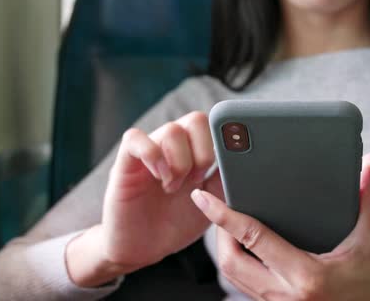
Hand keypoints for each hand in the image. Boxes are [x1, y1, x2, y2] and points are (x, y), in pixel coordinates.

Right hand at [66, 112, 223, 286]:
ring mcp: (150, 152)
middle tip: (198, 181)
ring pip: (172, 129)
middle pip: (196, 120)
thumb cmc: (176, 224)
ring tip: (174, 188)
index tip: (224, 168)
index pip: (215, 125)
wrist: (142, 249)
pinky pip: (134, 138)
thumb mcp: (212, 203)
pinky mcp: (125, 162)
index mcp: (196, 152)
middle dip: (204, 152)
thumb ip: (226, 180)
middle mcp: (174, 146)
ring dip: (180, 162)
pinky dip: (151, 155)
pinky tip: (159, 178)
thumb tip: (245, 163)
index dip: (223, 141)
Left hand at [191, 152, 369, 300]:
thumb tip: (368, 162)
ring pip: (234, 278)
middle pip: (231, 262)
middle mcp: (287, 295)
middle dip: (218, 233)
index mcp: (307, 275)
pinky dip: (239, 263)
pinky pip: (246, 287)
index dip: (224, 215)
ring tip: (228, 222)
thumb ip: (368, 195)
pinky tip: (244, 244)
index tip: (203, 198)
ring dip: (226, 249)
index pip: (253, 238)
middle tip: (219, 208)